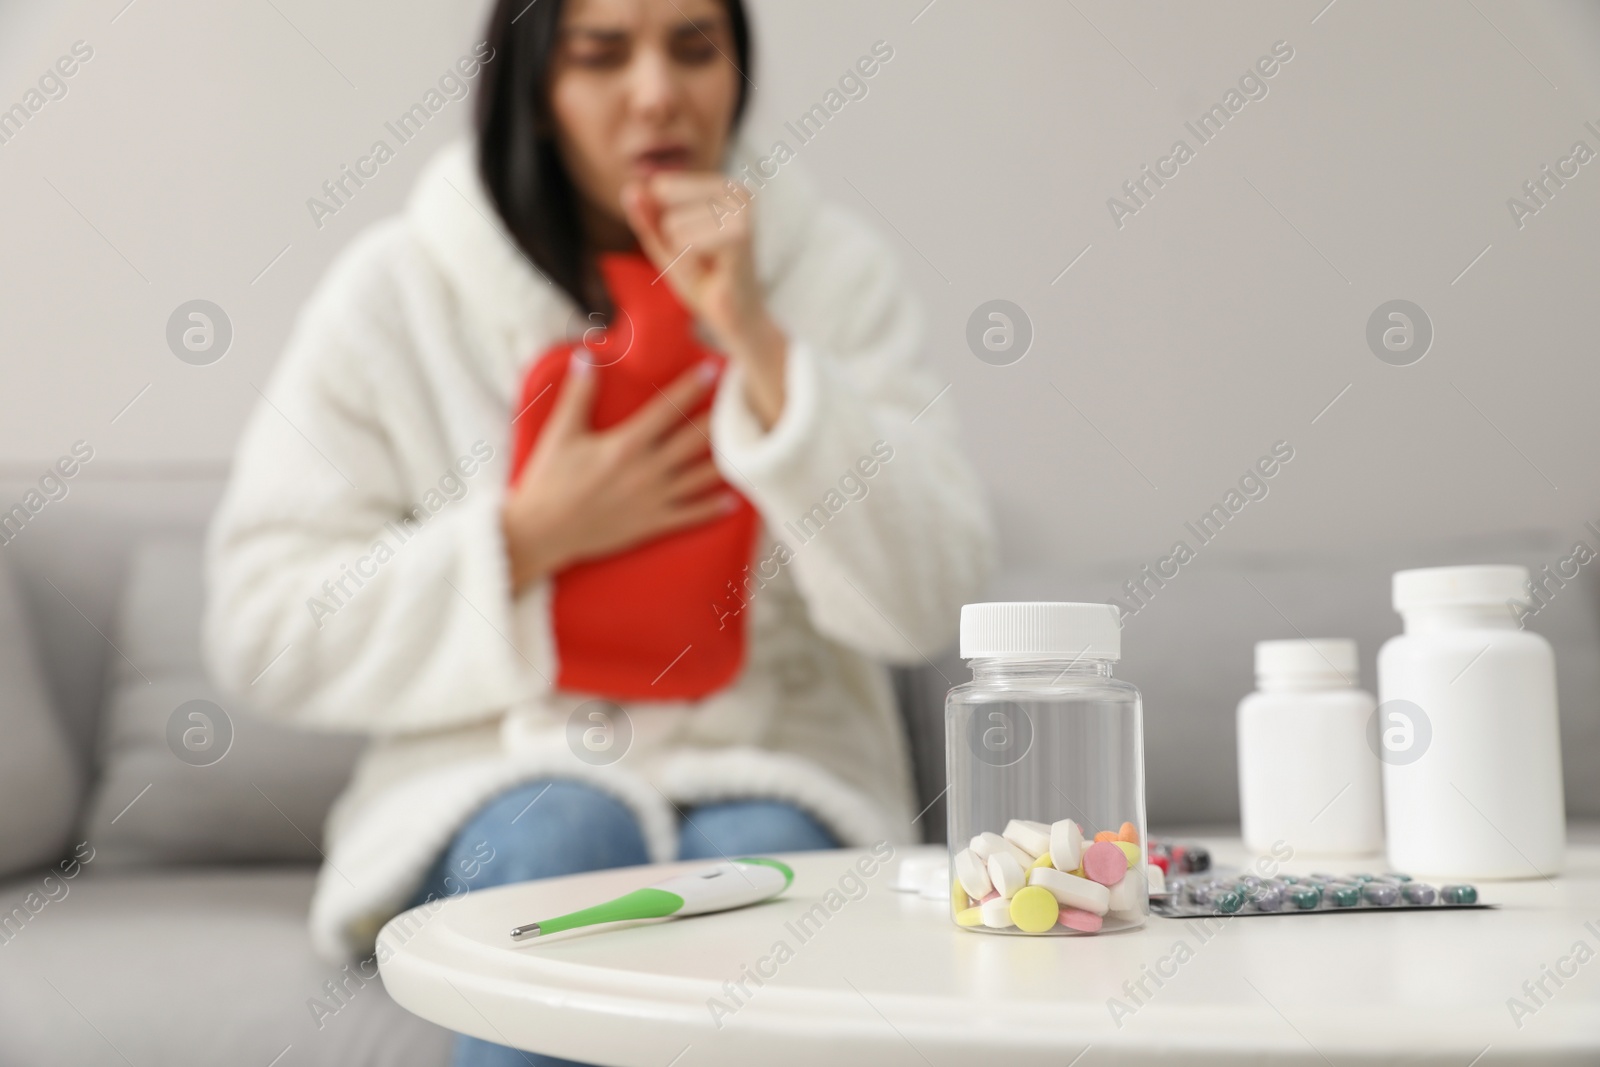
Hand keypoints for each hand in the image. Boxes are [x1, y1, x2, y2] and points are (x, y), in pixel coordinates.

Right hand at [500, 356, 736, 595]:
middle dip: (720, 419)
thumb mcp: (561, 433)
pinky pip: (690, 515)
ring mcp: (653, 499)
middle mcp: (646, 470)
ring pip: (700, 477)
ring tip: (751, 446)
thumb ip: (579, 394)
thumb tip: (584, 355)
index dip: (691, 388)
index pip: (666, 410)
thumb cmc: (548, 481)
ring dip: (727, 461)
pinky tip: (734, 498)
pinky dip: (713, 507)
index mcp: (625, 444)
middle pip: (693, 440)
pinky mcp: (652, 524)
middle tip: (745, 402)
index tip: (714, 370)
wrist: (542, 532)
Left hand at [622, 173, 787, 428]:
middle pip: (664, 199)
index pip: (660, 186)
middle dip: (671, 237)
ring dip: (681, 254)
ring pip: (671, 224)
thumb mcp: (665, 244)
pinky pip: (683, 242)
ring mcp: (742, 211)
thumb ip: (646, 217)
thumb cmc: (705, 279)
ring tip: (708, 267)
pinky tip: (712, 274)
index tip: (693, 246)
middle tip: (700, 259)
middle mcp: (737, 191)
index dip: (664, 223)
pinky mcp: (740, 235)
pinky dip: (689, 264)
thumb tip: (630, 189)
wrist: (736, 320)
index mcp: (723, 185)